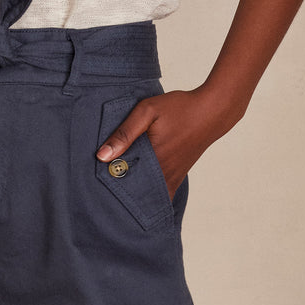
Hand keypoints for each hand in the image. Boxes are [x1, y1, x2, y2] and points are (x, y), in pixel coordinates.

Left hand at [96, 86, 239, 199]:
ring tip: (115, 186)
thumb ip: (125, 133)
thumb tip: (102, 156)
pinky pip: (160, 194)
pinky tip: (136, 188)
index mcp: (152, 159)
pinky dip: (147, 194)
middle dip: (115, 191)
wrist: (211, 111)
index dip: (104, 181)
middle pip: (132, 193)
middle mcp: (163, 174)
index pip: (121, 180)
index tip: (92, 179)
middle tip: (98, 187)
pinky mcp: (178, 177)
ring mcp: (172, 178)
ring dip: (131, 193)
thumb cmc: (179, 108)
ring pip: (146, 196)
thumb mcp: (148, 112)